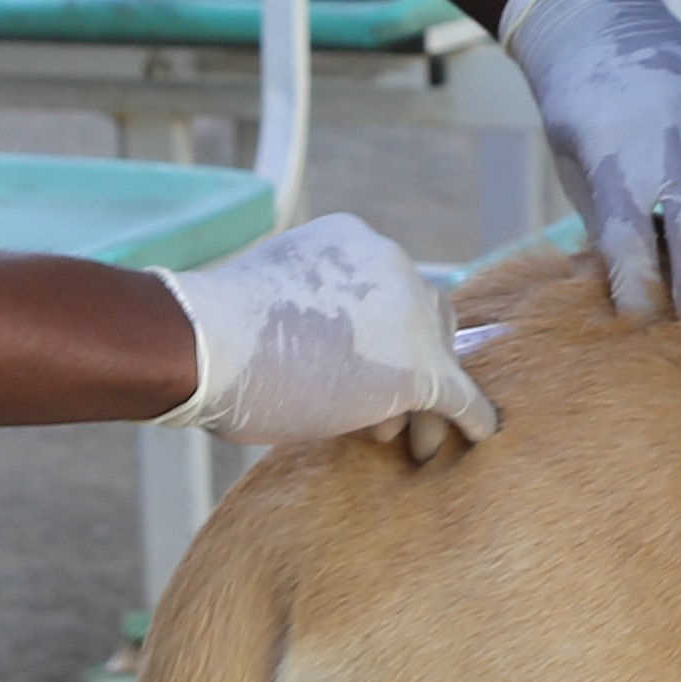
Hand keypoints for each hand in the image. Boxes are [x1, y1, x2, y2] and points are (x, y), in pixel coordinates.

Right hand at [156, 214, 499, 450]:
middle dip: (414, 362)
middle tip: (389, 411)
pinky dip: (470, 417)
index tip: (366, 367)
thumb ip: (310, 312)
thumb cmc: (212, 332)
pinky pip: (459, 396)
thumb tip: (311, 352)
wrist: (206, 344)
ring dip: (431, 401)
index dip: (385, 333)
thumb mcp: (271, 299)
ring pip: (441, 358)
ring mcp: (409, 313)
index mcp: (350, 239)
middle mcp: (390, 263)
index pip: (389, 287)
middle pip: (428, 316)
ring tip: (415, 441)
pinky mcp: (419, 367)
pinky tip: (474, 436)